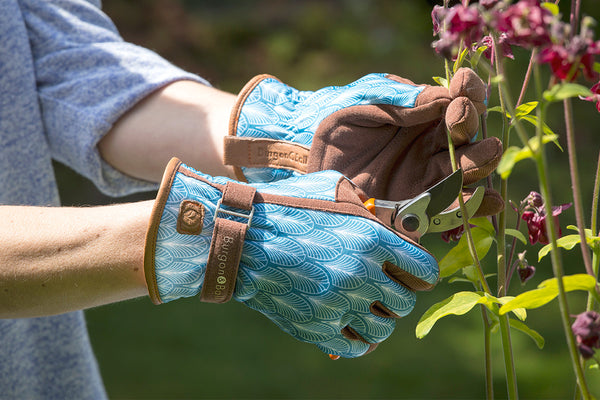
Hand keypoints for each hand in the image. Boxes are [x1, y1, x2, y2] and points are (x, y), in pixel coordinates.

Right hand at [144, 158, 438, 357]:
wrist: (240, 236)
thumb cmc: (286, 206)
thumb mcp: (332, 187)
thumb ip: (367, 205)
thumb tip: (390, 222)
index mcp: (372, 239)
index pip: (424, 272)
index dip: (422, 274)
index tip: (414, 275)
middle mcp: (361, 274)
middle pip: (405, 303)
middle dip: (398, 295)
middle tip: (383, 288)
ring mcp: (338, 305)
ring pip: (385, 329)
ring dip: (379, 318)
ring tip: (366, 307)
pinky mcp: (316, 328)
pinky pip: (356, 348)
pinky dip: (360, 339)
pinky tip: (351, 325)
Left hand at [224, 68, 501, 216]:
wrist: (304, 160)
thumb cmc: (336, 122)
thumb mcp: (364, 101)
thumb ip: (400, 99)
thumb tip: (444, 96)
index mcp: (425, 112)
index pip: (461, 97)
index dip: (470, 91)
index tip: (463, 85)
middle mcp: (433, 143)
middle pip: (470, 135)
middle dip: (471, 125)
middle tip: (457, 118)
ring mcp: (428, 176)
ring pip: (468, 171)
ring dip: (480, 162)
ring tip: (483, 154)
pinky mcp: (418, 207)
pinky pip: (452, 209)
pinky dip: (474, 207)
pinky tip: (488, 202)